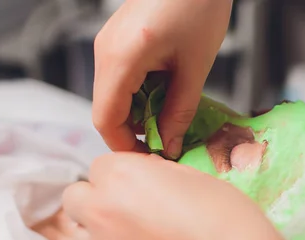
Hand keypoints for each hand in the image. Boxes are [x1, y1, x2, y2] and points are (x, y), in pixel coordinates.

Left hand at [62, 153, 304, 239]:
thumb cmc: (227, 221)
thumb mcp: (197, 179)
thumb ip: (159, 174)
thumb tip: (146, 176)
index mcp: (122, 175)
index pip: (101, 164)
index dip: (123, 172)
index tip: (146, 181)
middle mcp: (101, 210)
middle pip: (76, 195)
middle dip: (97, 195)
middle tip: (132, 203)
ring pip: (80, 229)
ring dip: (97, 224)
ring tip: (134, 230)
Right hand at [92, 0, 232, 157]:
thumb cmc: (199, 7)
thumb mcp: (194, 67)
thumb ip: (179, 111)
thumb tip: (169, 146)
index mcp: (120, 59)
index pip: (105, 120)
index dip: (125, 147)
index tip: (152, 158)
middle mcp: (105, 52)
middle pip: (107, 110)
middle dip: (135, 132)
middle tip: (168, 142)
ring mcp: (108, 44)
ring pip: (114, 95)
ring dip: (140, 113)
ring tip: (172, 117)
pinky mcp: (118, 40)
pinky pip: (121, 78)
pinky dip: (140, 94)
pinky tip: (166, 93)